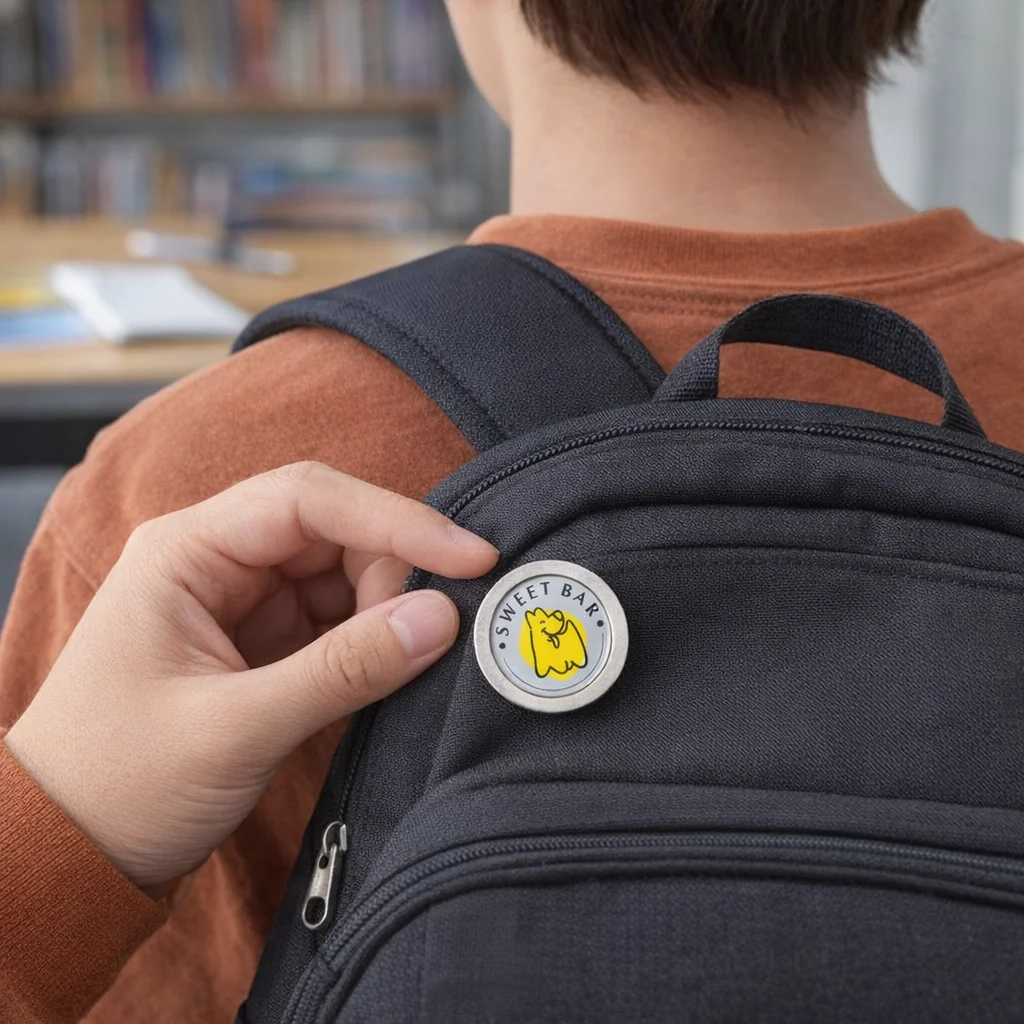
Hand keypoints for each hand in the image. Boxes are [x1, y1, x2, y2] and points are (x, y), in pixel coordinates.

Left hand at [4, 462, 497, 893]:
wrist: (72, 850)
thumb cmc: (119, 782)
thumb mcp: (235, 728)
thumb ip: (344, 669)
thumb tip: (440, 618)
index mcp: (187, 552)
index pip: (309, 501)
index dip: (398, 520)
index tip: (469, 556)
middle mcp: (217, 561)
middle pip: (336, 531)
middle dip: (393, 572)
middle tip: (432, 630)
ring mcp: (242, 601)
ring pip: (344, 573)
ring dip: (388, 607)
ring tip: (410, 658)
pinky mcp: (264, 641)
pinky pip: (338, 618)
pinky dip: (374, 638)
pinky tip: (395, 664)